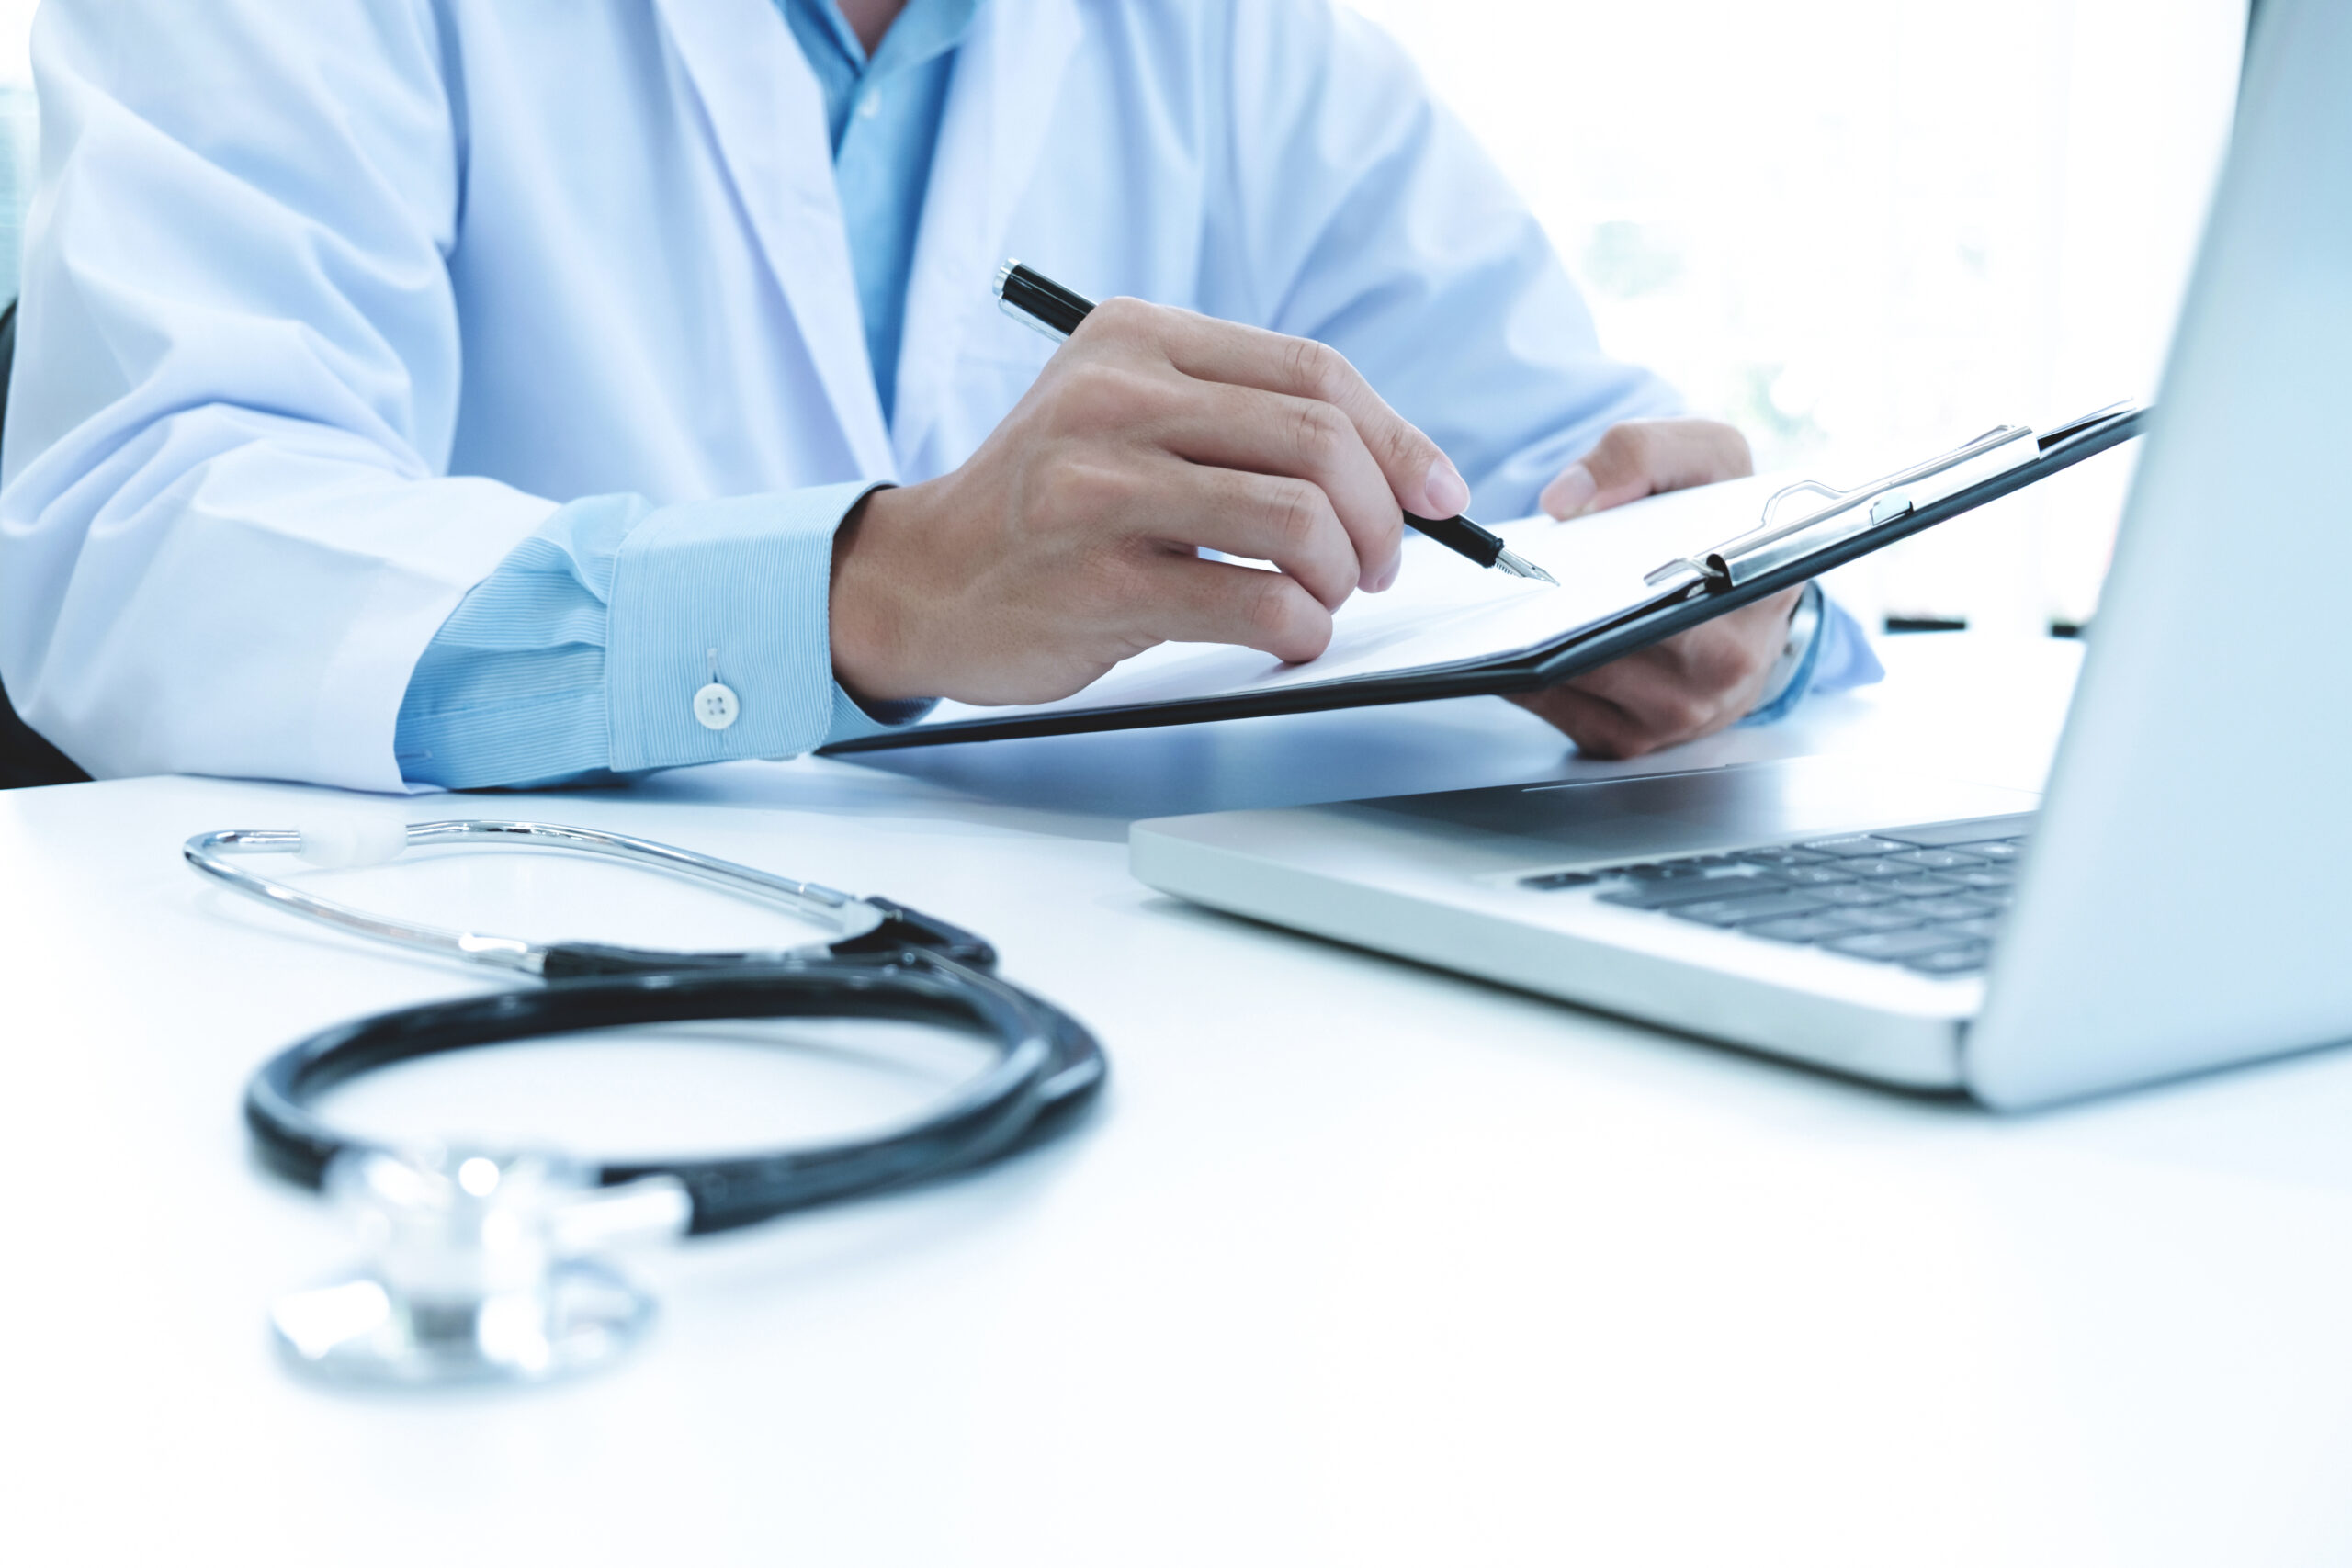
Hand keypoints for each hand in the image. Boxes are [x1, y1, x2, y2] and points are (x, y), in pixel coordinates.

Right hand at [828, 299, 1469, 704]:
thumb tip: (1395, 466)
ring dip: (1343, 575)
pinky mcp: (1099, 582)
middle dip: (1380, 517)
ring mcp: (1100, 490)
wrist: (921, 581)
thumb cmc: (1044, 507)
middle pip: (1321, 440)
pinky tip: (1286, 636)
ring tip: (1324, 598)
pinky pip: (1257, 602)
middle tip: (1378, 563)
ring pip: (1299, 519)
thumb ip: (1233, 416)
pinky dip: (1301, 629)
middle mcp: (1115, 398)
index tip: (1436, 495)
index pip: (1314, 371)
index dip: (1399, 438)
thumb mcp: (1121, 414)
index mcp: (1136, 338)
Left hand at [1512, 418, 1803, 758]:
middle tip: (1520, 574)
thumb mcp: (1706, 457)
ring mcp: (1677, 712)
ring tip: (1507, 596)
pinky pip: (1551, 705)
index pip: (1685, 581)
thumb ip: (1643, 452)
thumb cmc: (1723, 527)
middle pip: (1611, 637)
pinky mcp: (1628, 739)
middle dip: (1558, 606)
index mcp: (1760, 589)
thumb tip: (1567, 499)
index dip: (1618, 568)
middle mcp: (1727, 663)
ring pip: (1573, 674)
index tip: (1573, 548)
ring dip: (1528, 640)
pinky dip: (1520, 669)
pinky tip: (1508, 635)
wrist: (1738, 601)